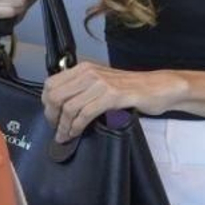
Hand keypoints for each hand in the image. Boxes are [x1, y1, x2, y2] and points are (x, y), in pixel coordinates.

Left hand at [43, 62, 177, 142]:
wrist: (157, 87)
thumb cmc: (131, 88)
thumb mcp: (102, 83)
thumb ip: (83, 88)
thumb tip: (61, 106)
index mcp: (84, 68)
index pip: (52, 83)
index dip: (46, 103)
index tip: (51, 117)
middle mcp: (89, 73)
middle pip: (56, 95)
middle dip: (52, 116)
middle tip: (56, 129)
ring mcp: (100, 84)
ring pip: (68, 107)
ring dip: (63, 126)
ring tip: (64, 136)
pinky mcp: (111, 96)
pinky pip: (85, 113)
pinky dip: (77, 127)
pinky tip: (76, 133)